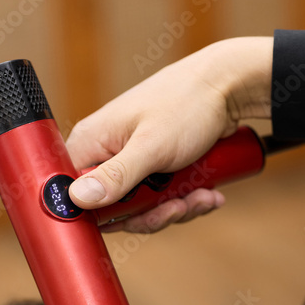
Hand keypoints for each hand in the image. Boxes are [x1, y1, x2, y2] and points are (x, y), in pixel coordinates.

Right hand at [66, 36, 272, 232]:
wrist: (228, 86)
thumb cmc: (187, 104)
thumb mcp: (151, 146)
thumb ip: (116, 176)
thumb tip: (77, 199)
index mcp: (91, 142)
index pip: (76, 194)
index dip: (99, 214)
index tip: (132, 218)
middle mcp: (106, 154)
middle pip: (113, 208)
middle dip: (151, 214)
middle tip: (179, 207)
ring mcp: (131, 162)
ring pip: (142, 207)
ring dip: (174, 209)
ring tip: (202, 196)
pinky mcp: (154, 168)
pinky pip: (161, 199)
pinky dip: (185, 200)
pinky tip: (207, 193)